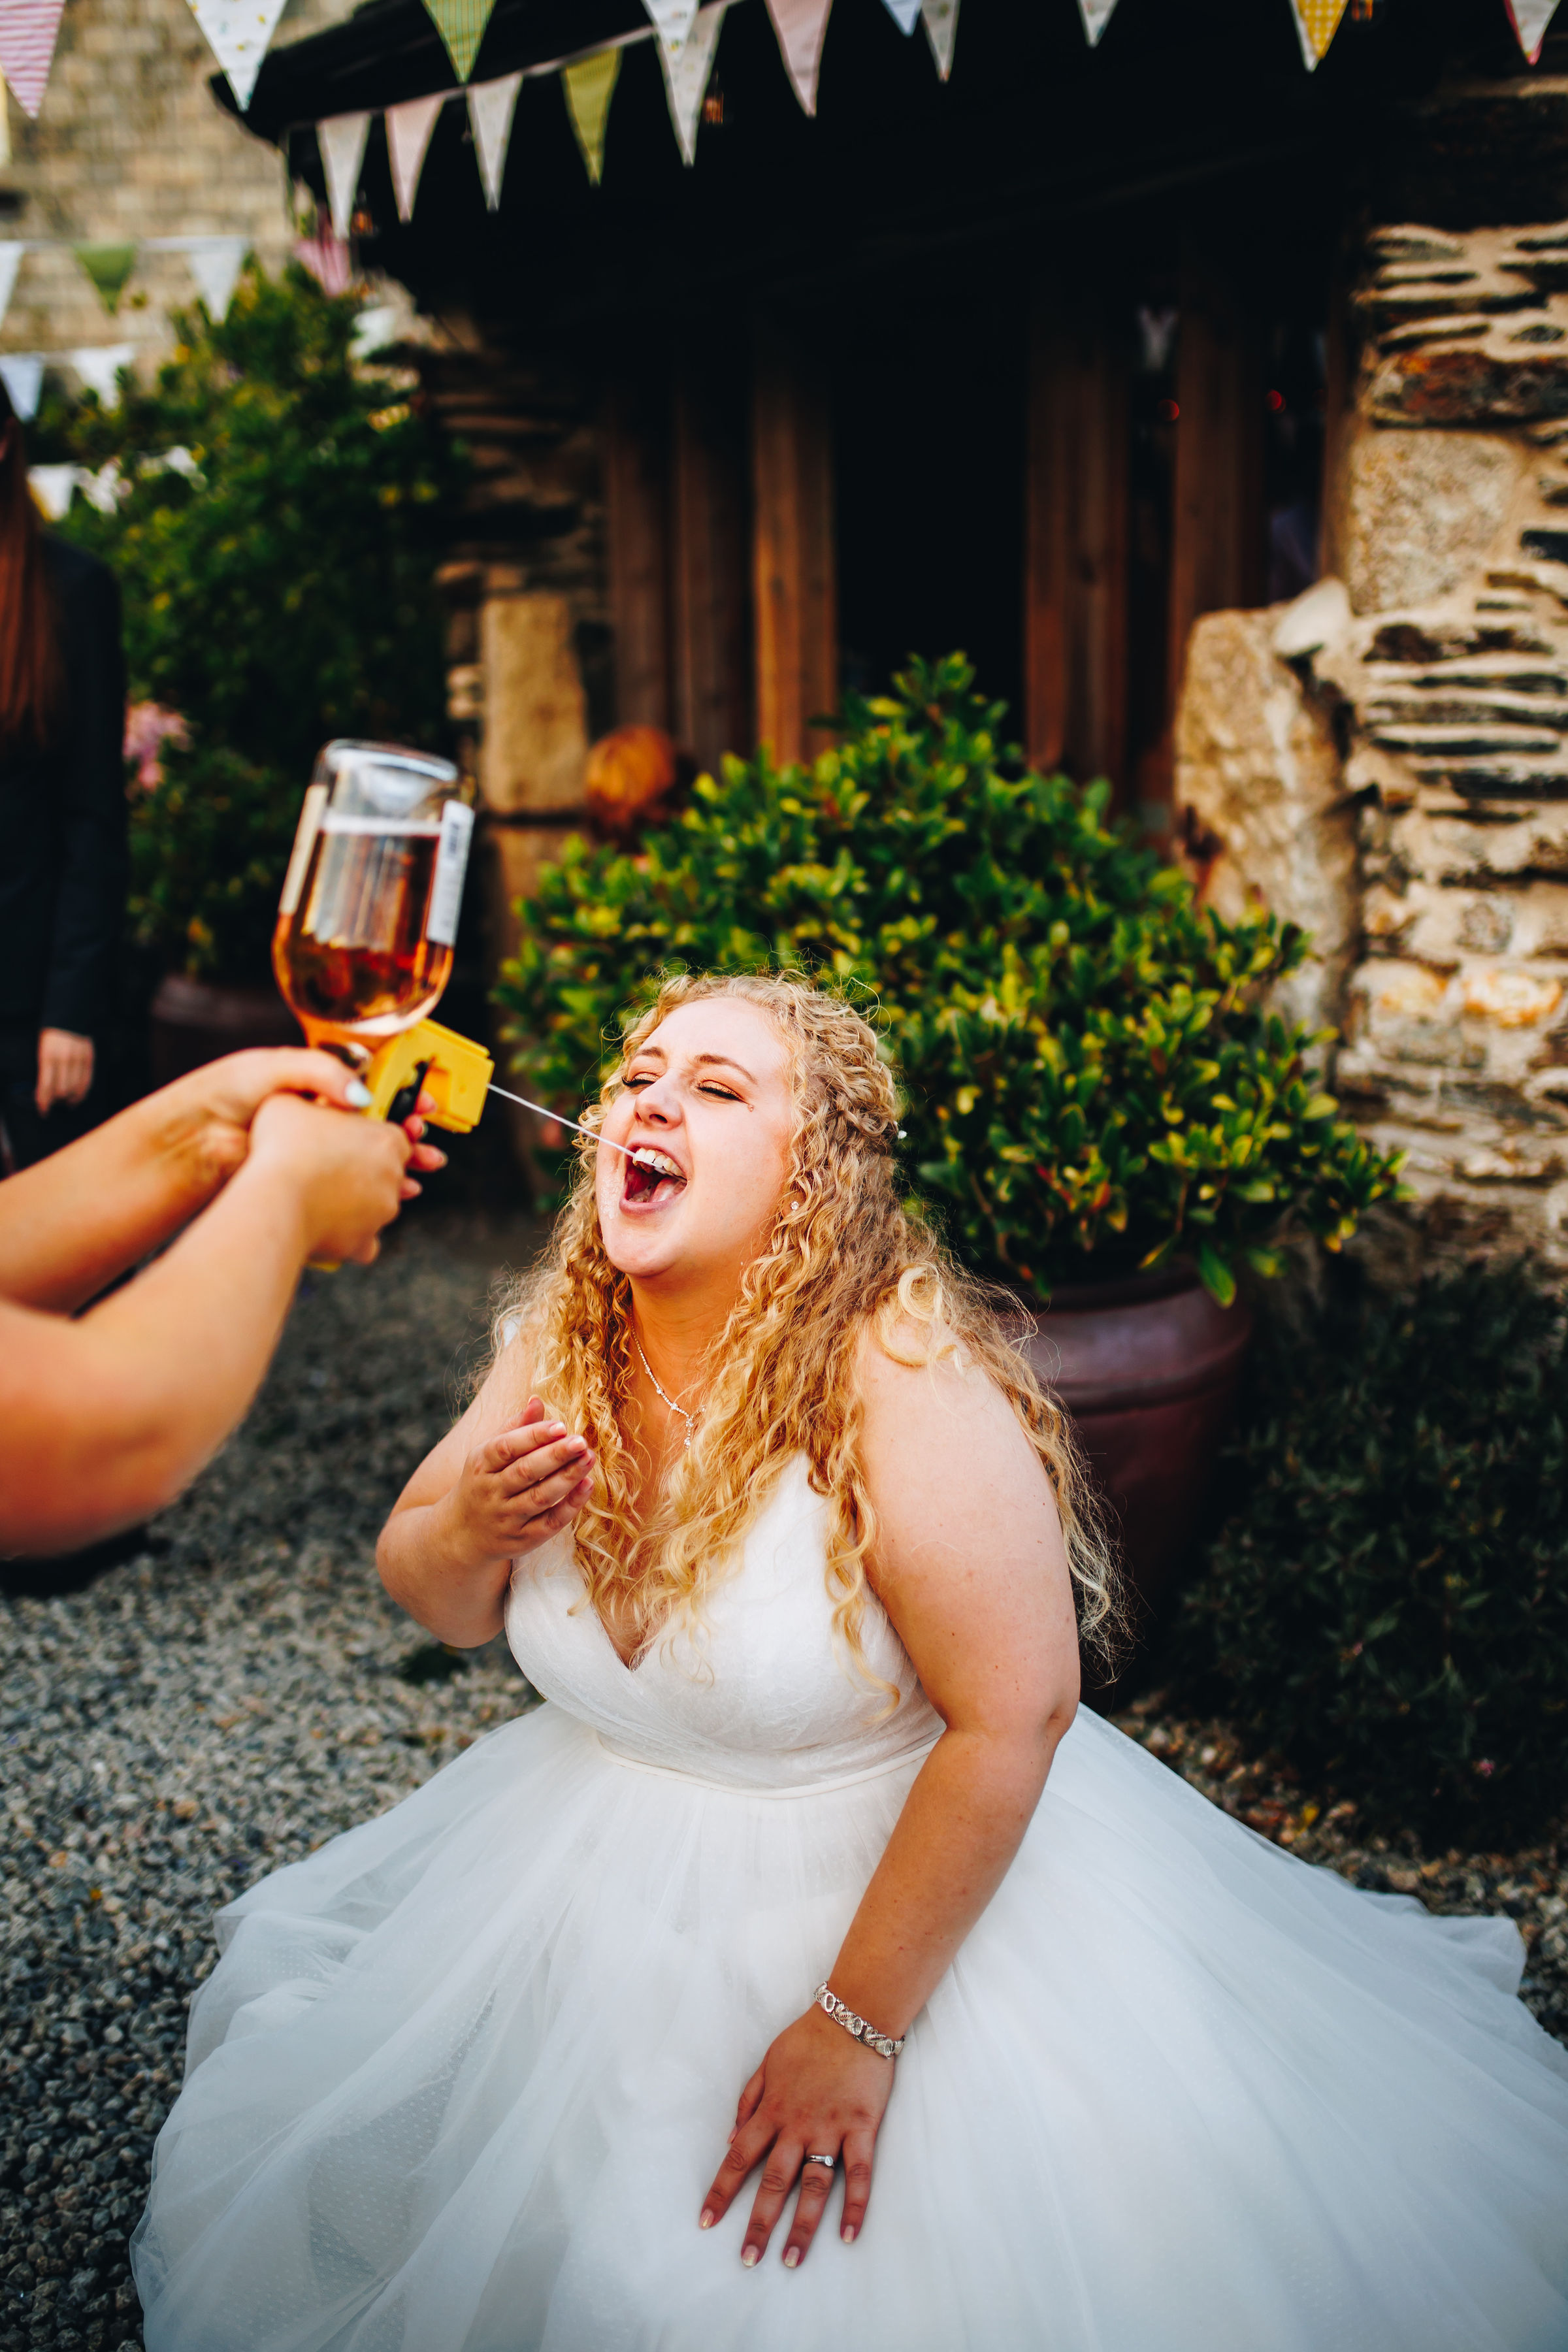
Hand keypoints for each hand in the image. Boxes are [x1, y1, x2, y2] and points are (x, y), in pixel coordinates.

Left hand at [36, 1029, 93, 1114]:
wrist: (69, 1016)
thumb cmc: (52, 1036)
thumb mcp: (43, 1052)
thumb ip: (45, 1071)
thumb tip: (45, 1093)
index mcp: (48, 1056)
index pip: (46, 1086)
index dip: (44, 1102)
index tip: (43, 1111)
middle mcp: (64, 1059)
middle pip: (61, 1090)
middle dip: (56, 1100)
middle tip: (54, 1102)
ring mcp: (79, 1059)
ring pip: (75, 1088)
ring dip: (69, 1098)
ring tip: (65, 1101)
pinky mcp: (89, 1059)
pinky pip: (87, 1081)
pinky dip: (81, 1092)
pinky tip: (77, 1097)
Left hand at [147, 1048, 442, 1204]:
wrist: (193, 1139)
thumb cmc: (226, 1094)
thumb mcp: (278, 1066)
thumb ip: (324, 1073)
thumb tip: (364, 1097)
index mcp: (317, 1086)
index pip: (372, 1090)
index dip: (401, 1097)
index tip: (423, 1106)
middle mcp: (320, 1120)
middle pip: (378, 1129)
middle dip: (409, 1138)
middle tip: (427, 1145)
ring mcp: (315, 1153)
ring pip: (369, 1161)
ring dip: (399, 1168)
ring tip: (420, 1171)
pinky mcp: (306, 1180)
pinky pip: (350, 1187)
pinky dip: (375, 1192)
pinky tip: (393, 1193)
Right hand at [246, 1089, 411, 1265]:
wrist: (274, 1200)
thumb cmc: (283, 1149)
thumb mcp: (293, 1100)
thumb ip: (317, 1095)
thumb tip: (318, 1097)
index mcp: (386, 1140)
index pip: (396, 1136)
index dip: (370, 1137)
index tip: (352, 1139)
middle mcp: (392, 1177)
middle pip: (388, 1171)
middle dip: (365, 1169)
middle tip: (332, 1166)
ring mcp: (381, 1212)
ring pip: (376, 1206)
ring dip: (356, 1202)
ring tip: (321, 1194)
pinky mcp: (364, 1242)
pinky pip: (364, 1242)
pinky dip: (350, 1238)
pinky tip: (329, 1227)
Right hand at [441, 1395, 594, 1569]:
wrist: (461, 1534)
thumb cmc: (483, 1482)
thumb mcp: (488, 1454)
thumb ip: (515, 1428)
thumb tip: (537, 1400)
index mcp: (480, 1465)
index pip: (506, 1447)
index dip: (533, 1436)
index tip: (561, 1426)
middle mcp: (491, 1492)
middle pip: (525, 1473)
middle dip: (555, 1456)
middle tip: (581, 1441)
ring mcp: (506, 1518)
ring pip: (539, 1498)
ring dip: (567, 1478)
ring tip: (589, 1458)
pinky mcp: (522, 1540)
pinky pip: (549, 1523)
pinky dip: (570, 1506)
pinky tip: (587, 1485)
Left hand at [699, 2004, 894, 2267]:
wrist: (853, 2017)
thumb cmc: (808, 2039)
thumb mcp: (767, 2063)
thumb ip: (748, 2100)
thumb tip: (730, 2138)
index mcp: (771, 2110)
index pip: (738, 2158)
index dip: (722, 2192)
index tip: (706, 2221)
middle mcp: (796, 2125)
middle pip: (773, 2182)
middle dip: (758, 2223)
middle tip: (747, 2259)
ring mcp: (830, 2128)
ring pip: (812, 2185)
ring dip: (801, 2226)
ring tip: (790, 2260)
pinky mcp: (861, 2127)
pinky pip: (858, 2173)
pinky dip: (853, 2205)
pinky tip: (847, 2234)